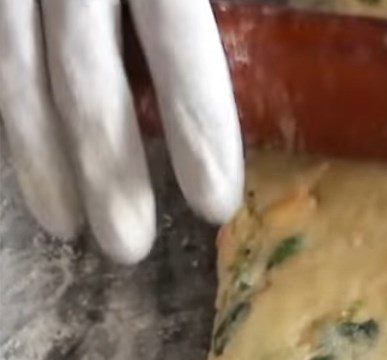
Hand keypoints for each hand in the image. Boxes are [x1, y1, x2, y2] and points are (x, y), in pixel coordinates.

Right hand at [0, 0, 243, 263]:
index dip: (196, 125)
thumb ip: (235, 2)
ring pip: (15, 73)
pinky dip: (10, 120)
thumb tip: (298, 50)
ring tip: (63, 226)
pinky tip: (21, 165)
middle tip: (129, 248)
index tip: (215, 204)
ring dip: (37, 158)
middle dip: (107, 171)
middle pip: (86, 78)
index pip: (177, 44)